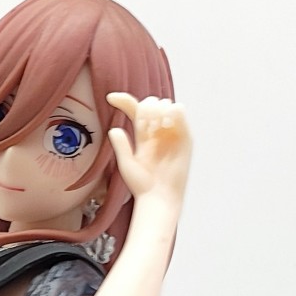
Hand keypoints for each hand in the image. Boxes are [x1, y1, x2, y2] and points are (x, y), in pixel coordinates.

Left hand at [105, 93, 191, 212]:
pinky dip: (172, 111)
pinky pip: (180, 110)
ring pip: (165, 102)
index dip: (123, 100)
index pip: (134, 109)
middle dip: (146, 107)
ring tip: (155, 128)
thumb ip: (121, 145)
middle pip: (151, 102)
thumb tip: (114, 129)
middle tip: (145, 127)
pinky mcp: (185, 135)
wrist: (159, 197)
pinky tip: (166, 125)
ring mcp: (171, 132)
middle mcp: (157, 130)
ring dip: (158, 110)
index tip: (110, 98)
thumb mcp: (126, 164)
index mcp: (142, 134)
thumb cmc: (142, 185)